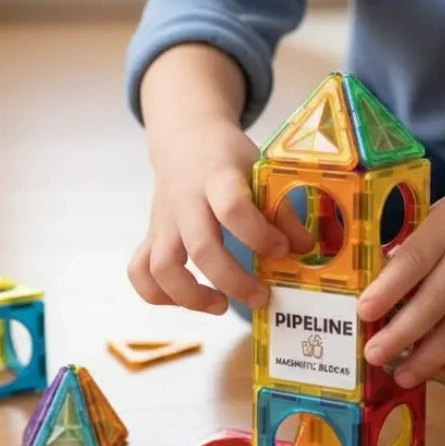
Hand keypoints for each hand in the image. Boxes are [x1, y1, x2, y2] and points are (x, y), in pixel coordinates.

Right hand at [127, 119, 313, 313]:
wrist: (185, 139)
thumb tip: (304, 247)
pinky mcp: (152, 235)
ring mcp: (164, 220)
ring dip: (191, 296)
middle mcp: (186, 201)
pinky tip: (188, 300)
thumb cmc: (228, 158)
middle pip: (201, 248)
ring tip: (221, 306)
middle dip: (234, 280)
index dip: (260, 235)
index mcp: (218, 178)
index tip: (282, 250)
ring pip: (162, 267)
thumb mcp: (259, 169)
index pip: (233, 208)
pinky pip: (140, 270)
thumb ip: (281, 208)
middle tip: (262, 296)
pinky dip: (158, 294)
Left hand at [358, 169, 444, 386]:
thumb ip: (419, 244)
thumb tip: (383, 285)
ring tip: (403, 376)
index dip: (386, 290)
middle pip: (433, 303)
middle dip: (400, 335)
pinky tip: (440, 371)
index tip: (363, 313)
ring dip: (428, 358)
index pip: (413, 261)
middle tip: (373, 356)